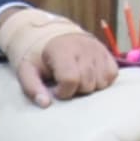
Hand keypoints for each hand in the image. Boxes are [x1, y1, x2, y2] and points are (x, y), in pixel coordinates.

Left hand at [0, 8, 120, 102]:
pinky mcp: (107, 53)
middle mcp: (83, 48)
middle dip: (76, 90)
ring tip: (78, 80)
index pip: (70, 79)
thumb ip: (32, 87)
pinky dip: (102, 81)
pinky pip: (112, 75)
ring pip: (101, 82)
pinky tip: (90, 78)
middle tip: (66, 83)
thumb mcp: (27, 70)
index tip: (56, 89)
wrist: (54, 36)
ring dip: (89, 87)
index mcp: (62, 50)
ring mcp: (98, 50)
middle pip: (87, 84)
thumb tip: (45, 104)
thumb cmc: (40, 56)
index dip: (63, 91)